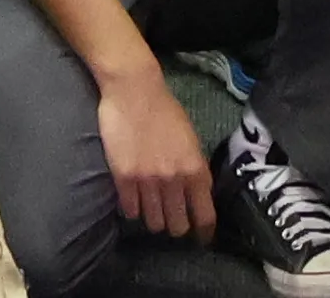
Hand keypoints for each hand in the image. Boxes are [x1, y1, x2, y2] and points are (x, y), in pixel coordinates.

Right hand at [102, 63, 217, 239]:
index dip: (203, 233)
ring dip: (153, 218)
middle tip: (171, 220)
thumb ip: (194, 169)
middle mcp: (174, 180)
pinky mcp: (124, 178)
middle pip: (177, 226)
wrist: (134, 90)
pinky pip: (130, 211)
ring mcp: (148, 181)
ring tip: (150, 208)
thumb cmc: (165, 111)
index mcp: (196, 169)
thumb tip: (196, 195)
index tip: (201, 239)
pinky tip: (132, 199)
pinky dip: (132, 209)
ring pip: (153, 222)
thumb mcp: (191, 140)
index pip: (205, 216)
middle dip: (176, 227)